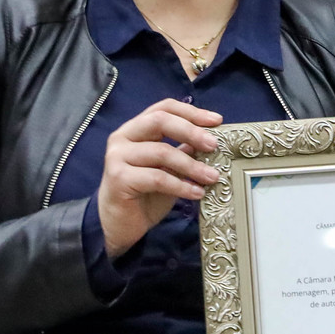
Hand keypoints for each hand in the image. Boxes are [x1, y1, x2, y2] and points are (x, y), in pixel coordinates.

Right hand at [95, 99, 223, 258]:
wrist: (119, 225)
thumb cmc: (145, 194)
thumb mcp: (169, 169)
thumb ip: (184, 151)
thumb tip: (211, 139)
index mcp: (135, 129)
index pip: (163, 108)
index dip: (191, 112)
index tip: (216, 121)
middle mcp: (122, 137)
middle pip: (160, 121)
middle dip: (191, 131)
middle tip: (214, 146)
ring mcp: (117, 157)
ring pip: (161, 151)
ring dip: (192, 165)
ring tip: (213, 177)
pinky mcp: (118, 178)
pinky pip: (157, 178)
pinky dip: (181, 185)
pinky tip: (197, 193)